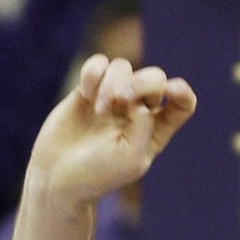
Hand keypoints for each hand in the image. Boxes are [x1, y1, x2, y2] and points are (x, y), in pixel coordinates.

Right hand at [30, 54, 195, 206]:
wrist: (56, 176)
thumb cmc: (98, 173)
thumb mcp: (131, 157)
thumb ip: (144, 125)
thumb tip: (138, 100)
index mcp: (156, 131)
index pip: (182, 103)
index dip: (182, 91)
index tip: (170, 90)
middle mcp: (138, 112)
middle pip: (155, 78)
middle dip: (140, 83)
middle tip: (121, 100)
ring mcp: (112, 99)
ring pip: (124, 68)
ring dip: (112, 83)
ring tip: (98, 109)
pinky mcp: (87, 90)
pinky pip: (99, 64)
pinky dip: (93, 72)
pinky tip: (85, 93)